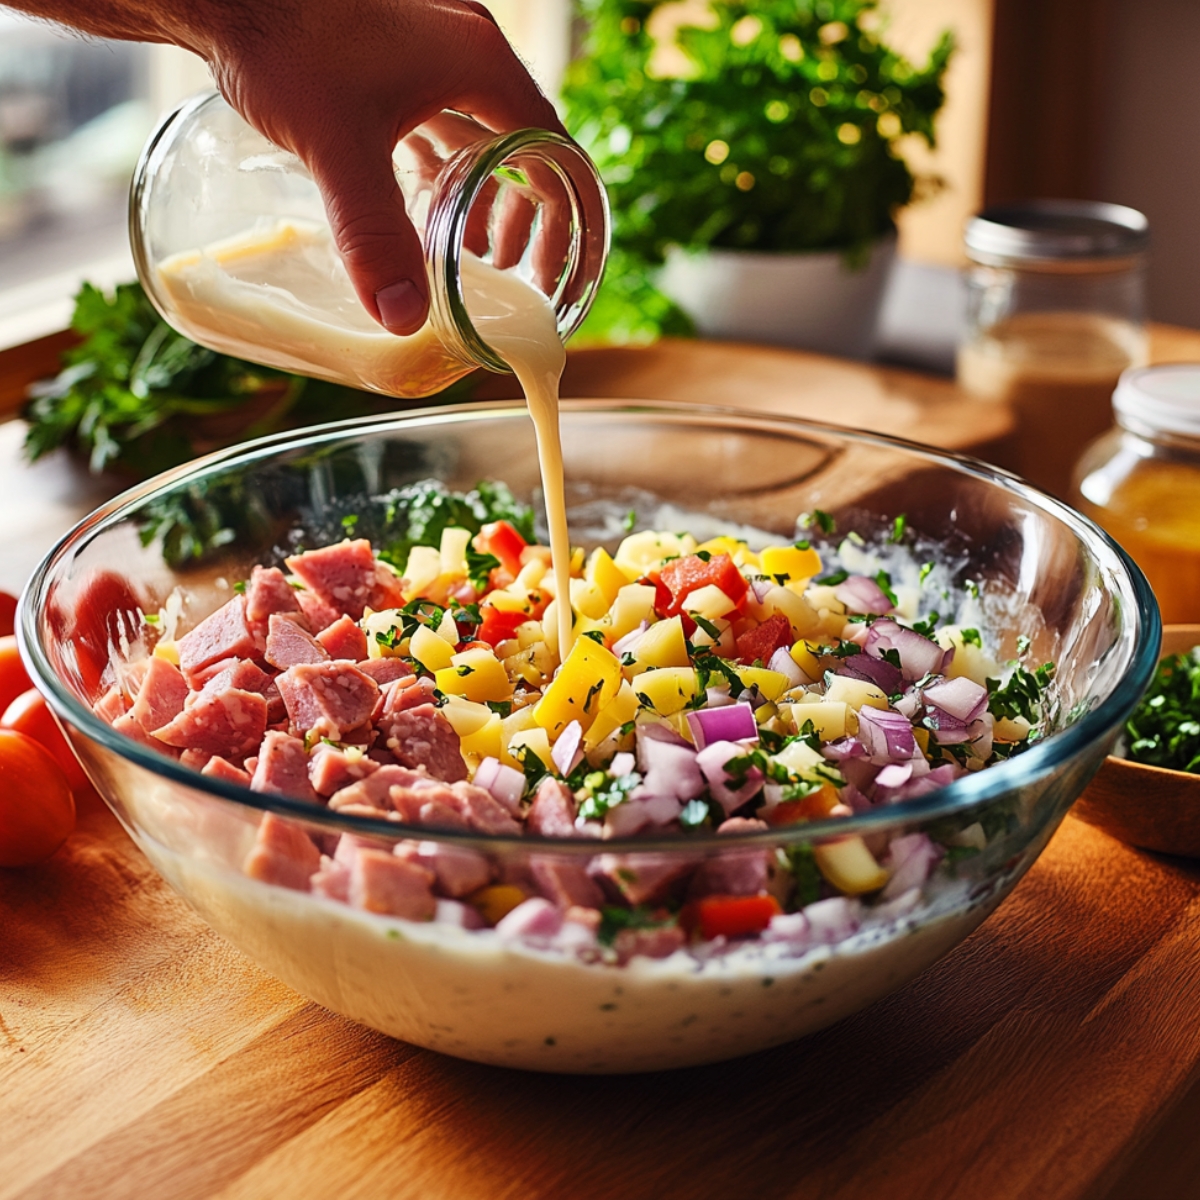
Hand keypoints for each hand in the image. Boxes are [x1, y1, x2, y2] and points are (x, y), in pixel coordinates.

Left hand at [197, 0, 565, 333]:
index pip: (552, 148)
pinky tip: (420, 207)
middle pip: (521, 145)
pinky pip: (439, 121)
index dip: (561, 213)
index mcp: (480, 63)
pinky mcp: (390, 57)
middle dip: (520, 213)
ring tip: (469, 252)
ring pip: (479, 134)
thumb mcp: (339, 148)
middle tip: (509, 270)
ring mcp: (428, 50)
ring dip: (480, 193)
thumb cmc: (285, 42)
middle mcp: (465, 50)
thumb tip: (403, 320)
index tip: (553, 266)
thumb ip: (372, 235)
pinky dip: (442, 170)